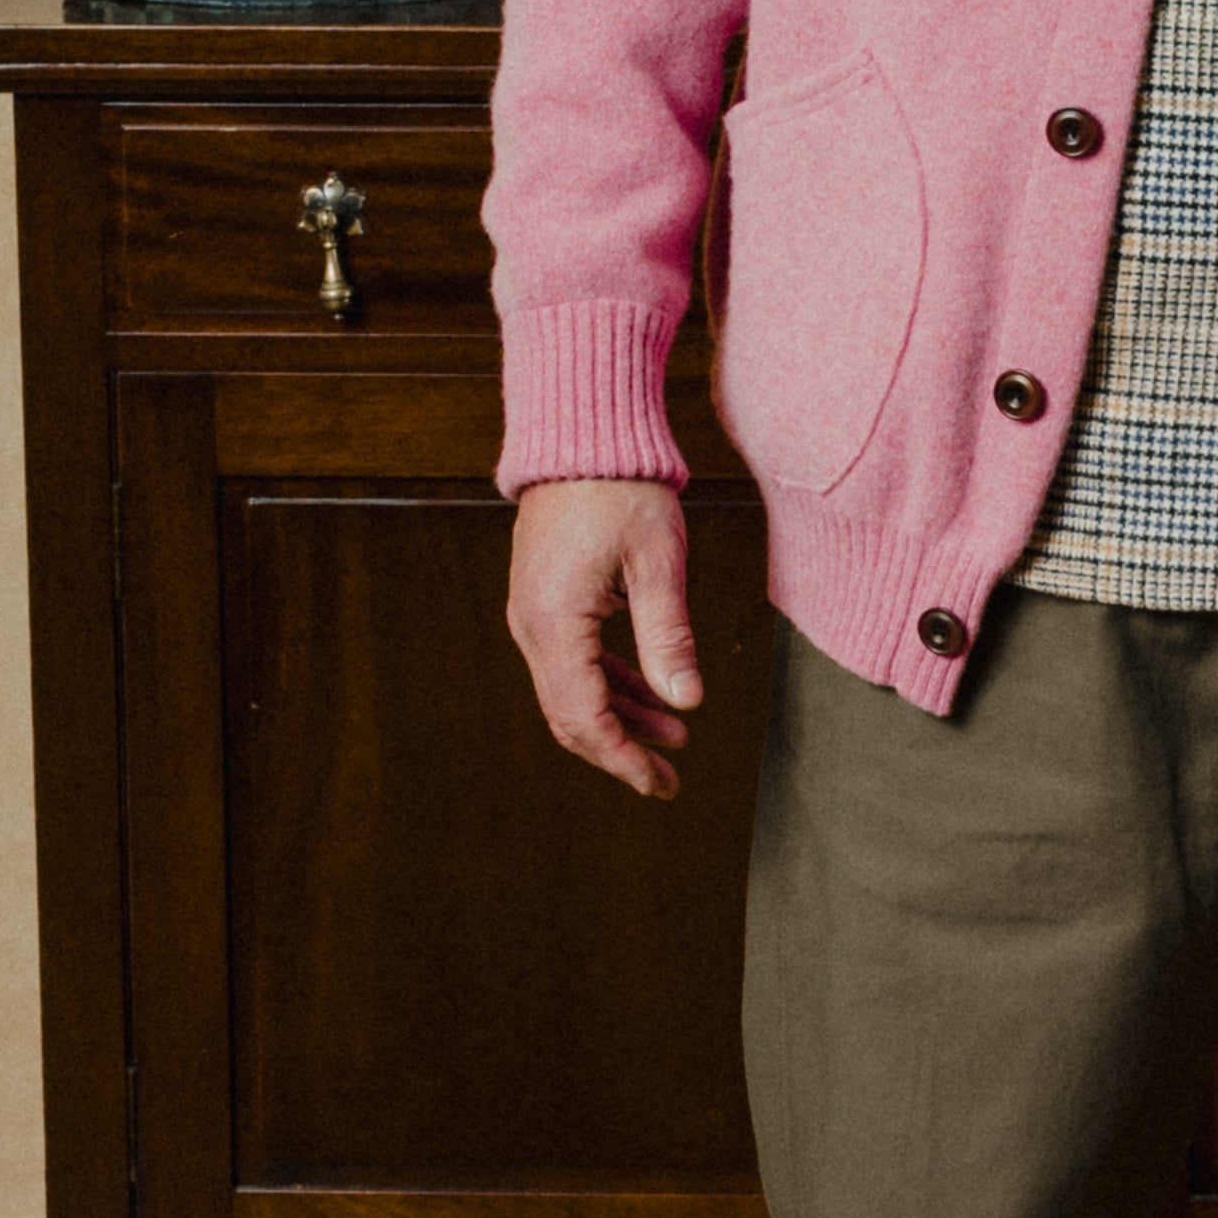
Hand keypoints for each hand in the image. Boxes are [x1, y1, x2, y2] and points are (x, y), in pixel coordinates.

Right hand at [506, 477, 701, 798]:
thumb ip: (669, 636)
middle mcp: (532, 626)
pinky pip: (575, 662)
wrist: (581, 435)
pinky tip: (652, 696)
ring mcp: (534, 615)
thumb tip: (685, 703)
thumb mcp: (658, 561)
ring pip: (573, 691)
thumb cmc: (622, 487)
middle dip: (619, 752)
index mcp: (555, 622)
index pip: (584, 716)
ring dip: (621, 719)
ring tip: (675, 739)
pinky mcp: (547, 602)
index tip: (658, 782)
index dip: (621, 757)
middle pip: (570, 715)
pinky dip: (611, 684)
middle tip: (668, 780)